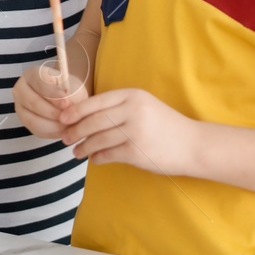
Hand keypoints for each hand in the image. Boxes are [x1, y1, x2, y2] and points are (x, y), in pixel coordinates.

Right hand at [13, 63, 87, 138]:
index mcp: (32, 74)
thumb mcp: (72, 86)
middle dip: (53, 112)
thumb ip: (70, 93)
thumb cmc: (67, 89)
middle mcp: (21, 90)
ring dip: (53, 125)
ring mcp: (20, 107)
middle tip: (69, 117)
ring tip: (69, 126)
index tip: (67, 102)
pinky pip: (36, 131)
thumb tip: (69, 106)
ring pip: (33, 120)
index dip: (53, 93)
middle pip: (33, 102)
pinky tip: (64, 131)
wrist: (65, 98)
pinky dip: (51, 133)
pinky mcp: (25, 122)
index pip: (39, 82)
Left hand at [59, 88, 199, 174]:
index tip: (62, 119)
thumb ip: (118, 107)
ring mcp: (134, 131)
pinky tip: (94, 159)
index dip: (75, 111)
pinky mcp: (136, 151)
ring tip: (76, 152)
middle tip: (65, 138)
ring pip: (97, 139)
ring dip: (83, 147)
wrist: (193, 144)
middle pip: (93, 121)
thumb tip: (84, 116)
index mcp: (132, 95)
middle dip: (74, 130)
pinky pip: (107, 154)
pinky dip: (97, 158)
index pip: (95, 101)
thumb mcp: (143, 106)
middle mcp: (132, 110)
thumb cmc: (164, 125)